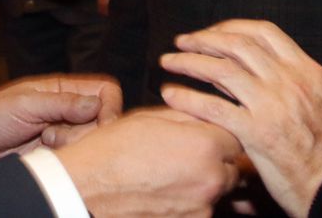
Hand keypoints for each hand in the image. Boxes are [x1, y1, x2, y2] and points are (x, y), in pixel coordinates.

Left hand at [0, 74, 120, 168]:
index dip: (108, 107)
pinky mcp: (59, 156)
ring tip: (44, 142)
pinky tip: (44, 154)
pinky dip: (66, 159)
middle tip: (52, 132)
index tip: (99, 121)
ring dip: (71, 145)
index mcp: (64, 90)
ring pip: (92, 142)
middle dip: (83, 131)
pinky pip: (77, 160)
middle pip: (103, 121)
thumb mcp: (26, 104)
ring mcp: (65, 135)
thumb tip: (97, 104)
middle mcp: (69, 112)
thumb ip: (61, 103)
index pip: (106, 92)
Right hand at [54, 107, 241, 216]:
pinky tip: (162, 191)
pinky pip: (198, 209)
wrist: (85, 189)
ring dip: (202, 182)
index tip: (205, 133)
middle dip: (215, 160)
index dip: (219, 134)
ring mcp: (201, 209)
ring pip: (216, 191)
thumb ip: (188, 115)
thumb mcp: (150, 118)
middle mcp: (211, 180)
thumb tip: (205, 114)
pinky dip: (187, 201)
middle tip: (186, 154)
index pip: (236, 137)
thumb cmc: (111, 152)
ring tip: (168, 174)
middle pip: (231, 167)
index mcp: (206, 146)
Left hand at [160, 20, 321, 217]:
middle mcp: (289, 81)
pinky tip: (171, 95)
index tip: (214, 32)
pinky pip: (213, 108)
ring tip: (169, 61)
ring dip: (189, 62)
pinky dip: (188, 98)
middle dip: (205, 39)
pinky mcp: (257, 133)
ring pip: (221, 69)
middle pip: (237, 44)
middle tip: (184, 41)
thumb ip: (305, 84)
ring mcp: (272, 105)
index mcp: (308, 71)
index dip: (232, 28)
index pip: (264, 33)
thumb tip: (285, 71)